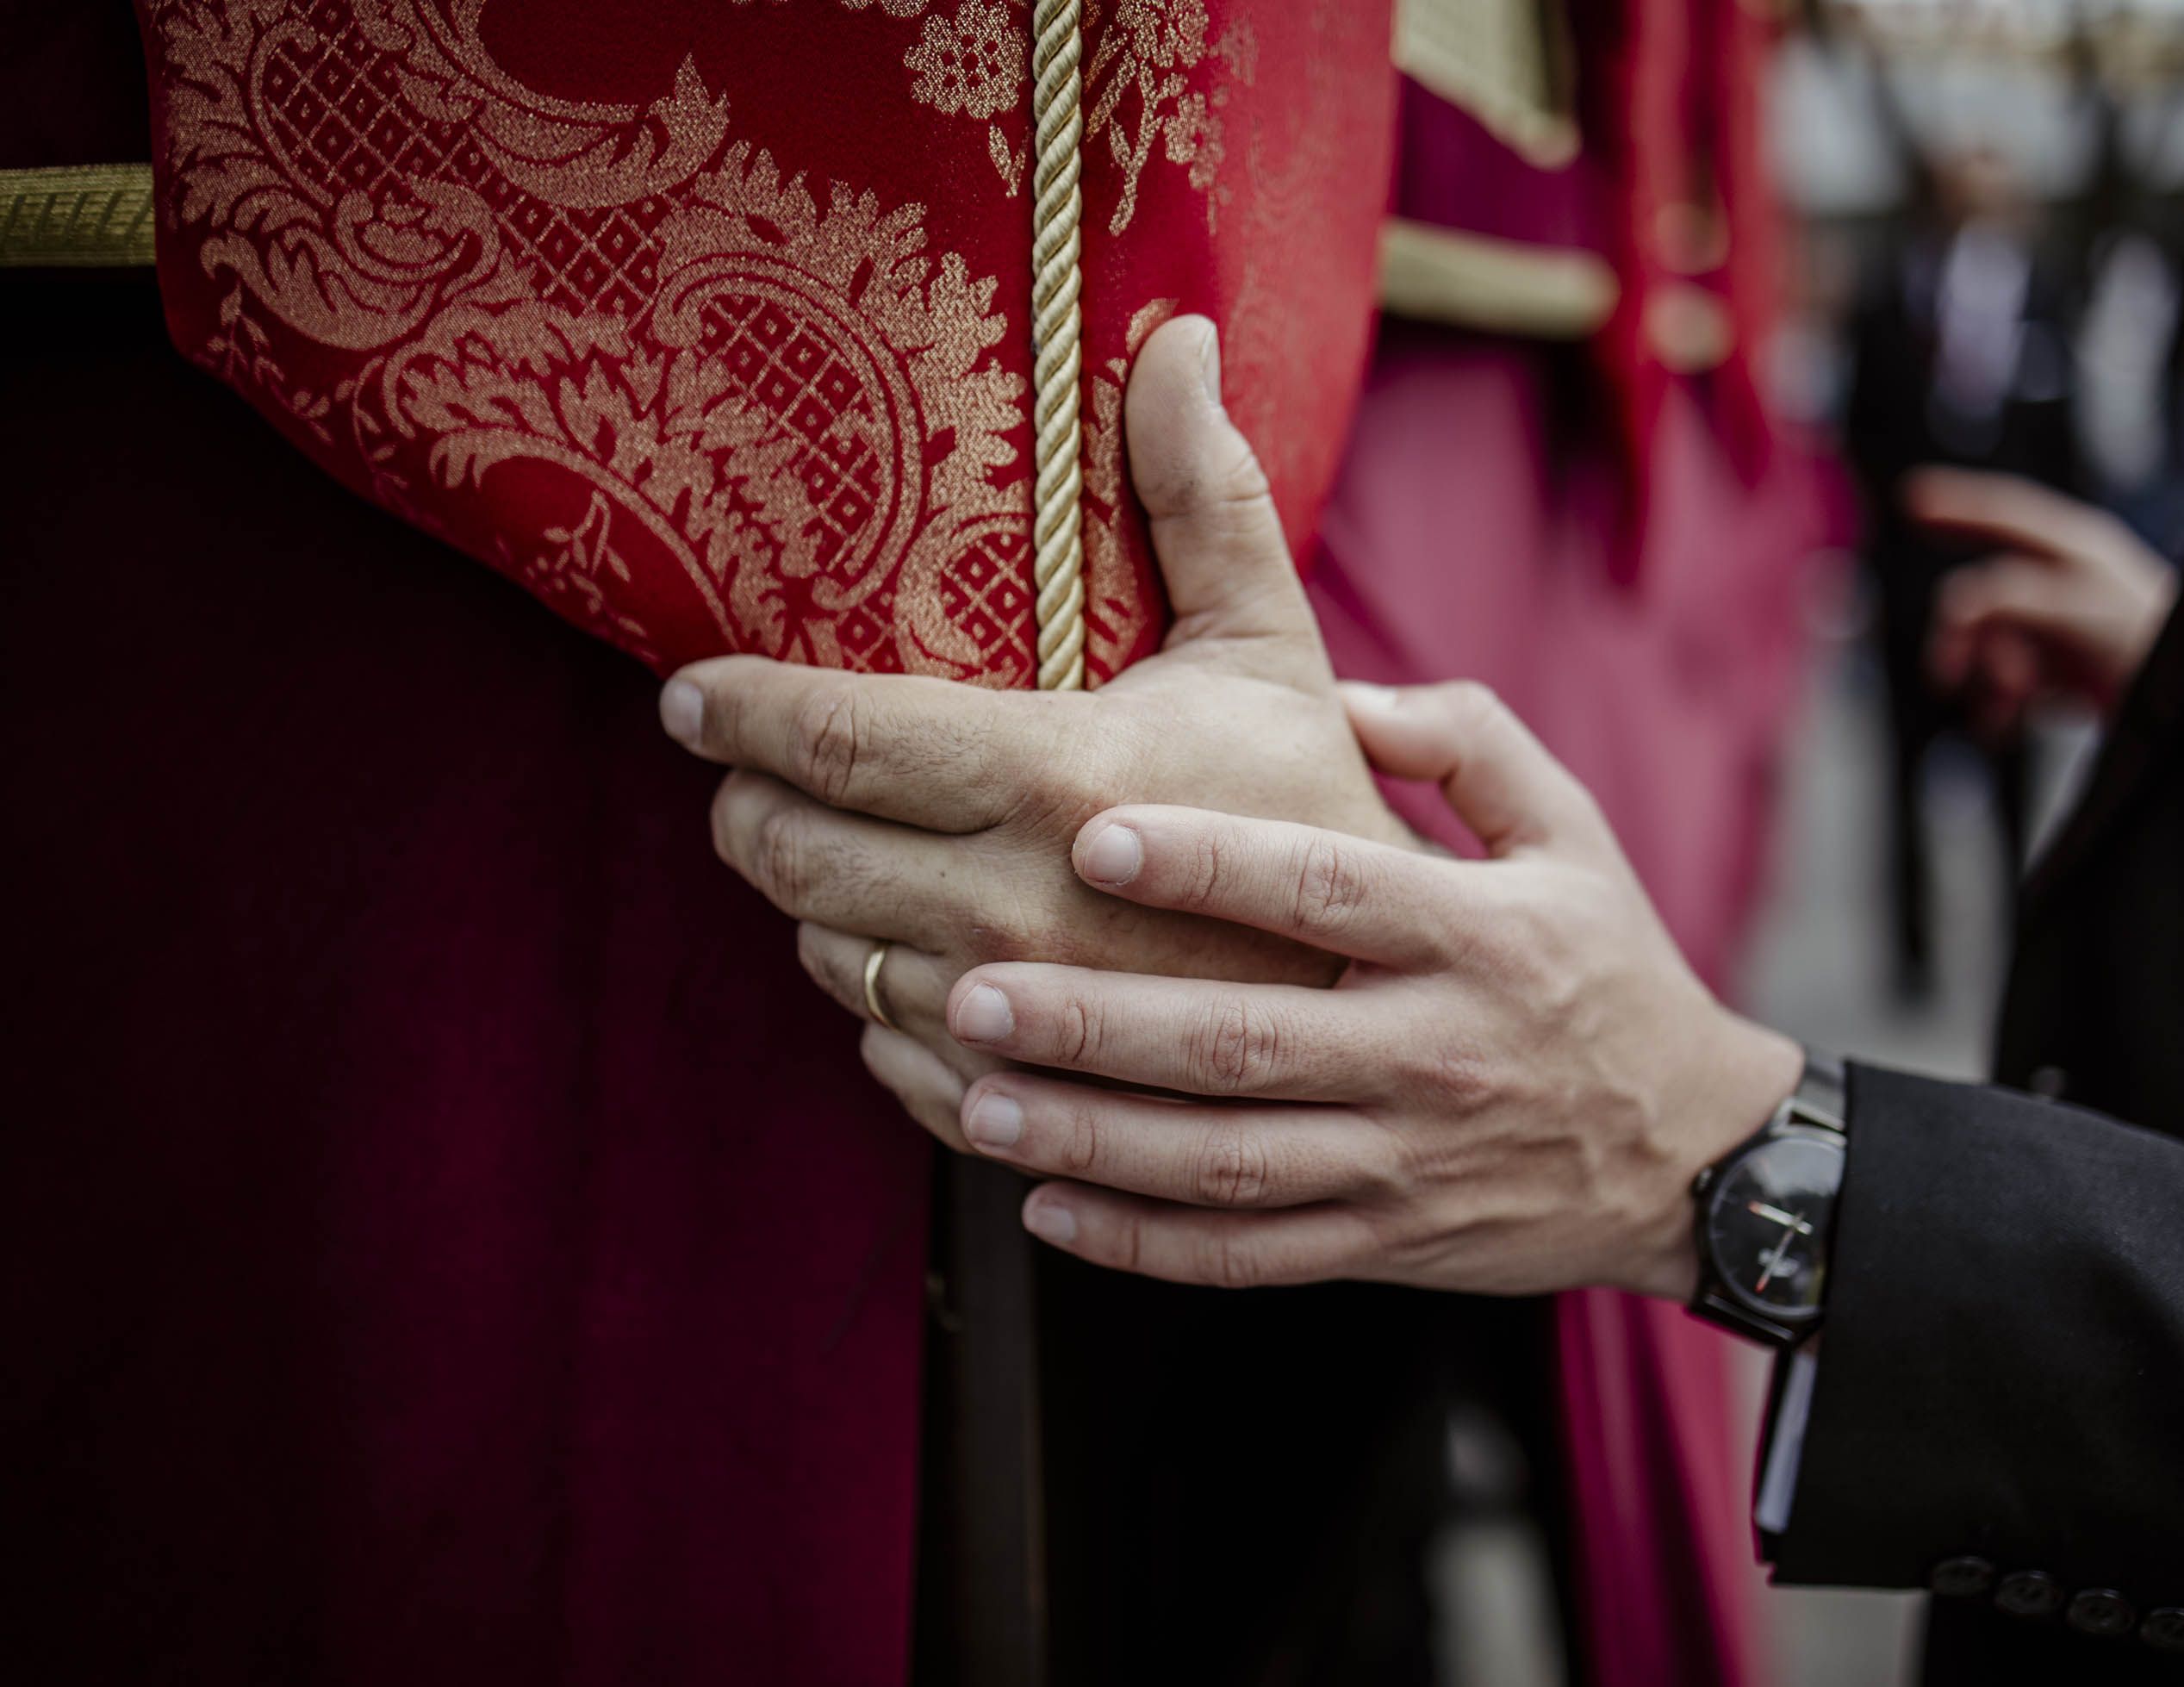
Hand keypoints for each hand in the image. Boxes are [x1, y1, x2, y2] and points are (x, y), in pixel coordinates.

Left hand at [657, 317, 1408, 1147]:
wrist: (1404, 1020)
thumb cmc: (1330, 816)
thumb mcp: (1276, 651)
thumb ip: (1206, 500)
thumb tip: (1183, 340)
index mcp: (1058, 781)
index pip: (834, 740)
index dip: (736, 711)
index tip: (689, 694)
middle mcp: (1014, 910)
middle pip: (789, 854)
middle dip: (750, 805)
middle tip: (753, 770)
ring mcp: (1012, 1026)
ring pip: (824, 958)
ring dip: (814, 906)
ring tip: (851, 857)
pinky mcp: (1021, 1106)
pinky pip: (884, 1061)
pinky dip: (873, 1010)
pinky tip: (915, 963)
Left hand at [929, 681, 1807, 1299]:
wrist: (1692, 1155)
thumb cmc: (1609, 969)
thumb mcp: (1574, 833)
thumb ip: (1468, 743)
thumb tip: (1346, 695)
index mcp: (1475, 936)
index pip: (1324, 892)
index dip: (1207, 864)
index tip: (1092, 833)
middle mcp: (1433, 1053)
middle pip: (1246, 1041)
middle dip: (1100, 1021)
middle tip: (977, 989)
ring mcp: (1405, 1162)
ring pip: (1227, 1163)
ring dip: (1094, 1137)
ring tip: (978, 1099)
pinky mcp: (1385, 1241)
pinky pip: (1248, 1255)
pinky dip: (1144, 1242)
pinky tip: (1048, 1208)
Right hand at [1913, 467, 2178, 732]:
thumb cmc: (2150, 647)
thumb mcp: (2076, 608)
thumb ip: (2013, 596)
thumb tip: (1960, 602)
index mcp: (2075, 550)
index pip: (2005, 513)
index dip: (1955, 503)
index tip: (1910, 497)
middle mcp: (2065, 584)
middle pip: (1984, 593)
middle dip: (1963, 638)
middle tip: (1946, 675)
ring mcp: (2063, 630)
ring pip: (1991, 643)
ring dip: (1986, 679)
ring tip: (2004, 708)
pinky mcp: (2065, 674)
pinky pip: (2009, 682)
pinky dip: (1998, 705)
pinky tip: (2004, 724)